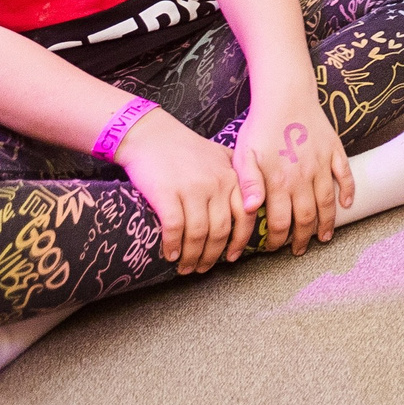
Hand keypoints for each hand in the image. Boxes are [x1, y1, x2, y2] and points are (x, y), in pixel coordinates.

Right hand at [114, 111, 244, 273]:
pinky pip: (174, 228)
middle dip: (213, 255)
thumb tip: (252, 206)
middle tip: (203, 269)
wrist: (151, 135)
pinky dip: (173, 246)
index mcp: (232, 176)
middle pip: (222, 230)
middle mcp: (216, 183)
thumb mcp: (219, 157)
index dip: (241, 240)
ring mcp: (192, 188)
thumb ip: (237, 178)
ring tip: (186, 268)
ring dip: (193, 256)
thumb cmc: (186, 149)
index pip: (246, 214)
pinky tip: (170, 255)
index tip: (233, 257)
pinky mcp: (166, 193)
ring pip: (199, 234)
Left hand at [235, 91, 352, 257]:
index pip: (280, 221)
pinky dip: (348, 192)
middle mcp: (303, 177)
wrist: (285, 95)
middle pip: (307, 217)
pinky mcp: (334, 151)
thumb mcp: (244, 155)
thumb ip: (247, 184)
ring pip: (327, 202)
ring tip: (324, 237)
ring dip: (327, 223)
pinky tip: (347, 205)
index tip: (273, 248)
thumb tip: (250, 210)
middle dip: (303, 238)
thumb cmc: (260, 126)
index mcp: (279, 181)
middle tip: (300, 250)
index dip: (277, 239)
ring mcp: (322, 164)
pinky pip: (345, 176)